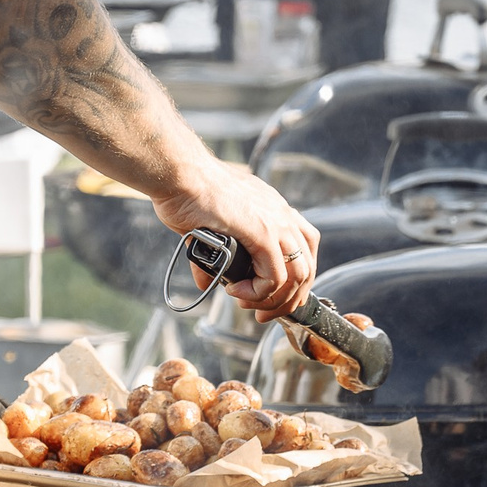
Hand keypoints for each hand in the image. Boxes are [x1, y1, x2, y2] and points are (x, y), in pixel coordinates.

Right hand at [152, 159, 319, 321]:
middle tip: (264, 312)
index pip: (305, 248)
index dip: (294, 279)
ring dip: (275, 300)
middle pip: (308, 266)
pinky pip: (275, 276)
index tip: (274, 297)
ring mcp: (275, 222)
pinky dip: (259, 292)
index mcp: (274, 208)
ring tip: (249, 305)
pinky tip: (236, 291)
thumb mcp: (209, 227)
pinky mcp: (261, 232)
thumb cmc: (187, 191)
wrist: (178, 174)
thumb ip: (214, 255)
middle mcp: (281, 214)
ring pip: (297, 275)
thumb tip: (207, 282)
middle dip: (289, 298)